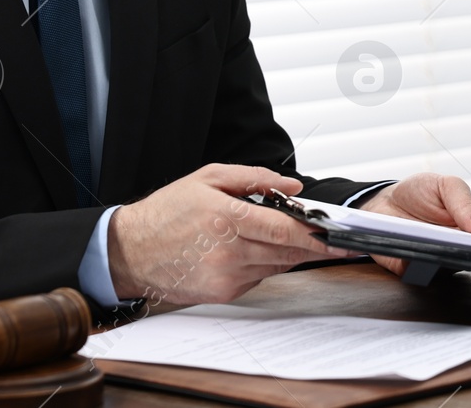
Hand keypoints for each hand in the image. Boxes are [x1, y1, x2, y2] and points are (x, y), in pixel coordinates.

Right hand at [108, 164, 353, 305]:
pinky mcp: (223, 293)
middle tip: (336, 240)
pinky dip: (265, 264)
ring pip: (276, 266)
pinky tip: (254, 250)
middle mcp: (229, 252)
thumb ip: (255, 178)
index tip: (340, 236)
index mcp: (227, 218)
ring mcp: (226, 276)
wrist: (130, 251)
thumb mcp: (208, 178)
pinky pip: (258, 277)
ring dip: (290, 254)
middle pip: (287, 252)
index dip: (317, 234)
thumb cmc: (167, 211)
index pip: (285, 230)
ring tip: (293, 238)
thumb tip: (293, 186)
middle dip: (314, 246)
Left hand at [356, 173, 470, 276]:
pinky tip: (417, 253)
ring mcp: (438, 261)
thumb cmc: (422, 192)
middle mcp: (460, 248)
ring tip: (445, 244)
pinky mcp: (413, 270)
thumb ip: (464, 203)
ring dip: (447, 260)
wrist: (384, 201)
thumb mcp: (447, 185)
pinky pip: (419, 274)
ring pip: (449, 269)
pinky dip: (418, 265)